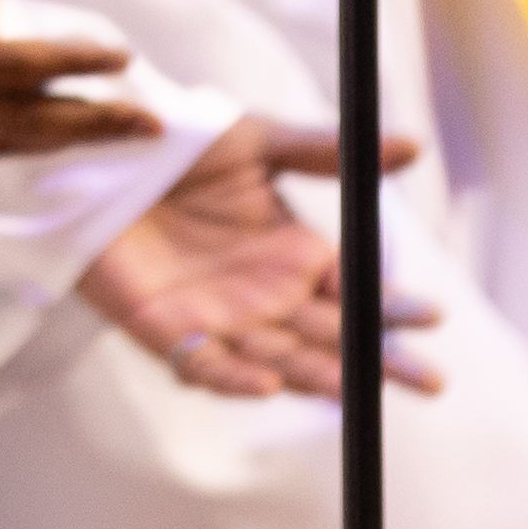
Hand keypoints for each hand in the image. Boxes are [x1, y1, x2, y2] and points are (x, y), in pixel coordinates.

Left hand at [78, 120, 437, 399]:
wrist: (97, 152)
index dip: (392, 307)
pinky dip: (234, 378)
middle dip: (379, 361)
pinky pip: (205, 364)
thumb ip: (326, 152)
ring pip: (281, 357)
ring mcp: (220, 317)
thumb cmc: (179, 144)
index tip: (430, 316)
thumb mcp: (257, 141)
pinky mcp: (167, 329)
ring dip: (318, 375)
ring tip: (357, 387)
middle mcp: (266, 294)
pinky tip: (267, 384)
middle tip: (429, 380)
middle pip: (332, 338)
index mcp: (295, 253)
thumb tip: (411, 147)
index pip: (357, 292)